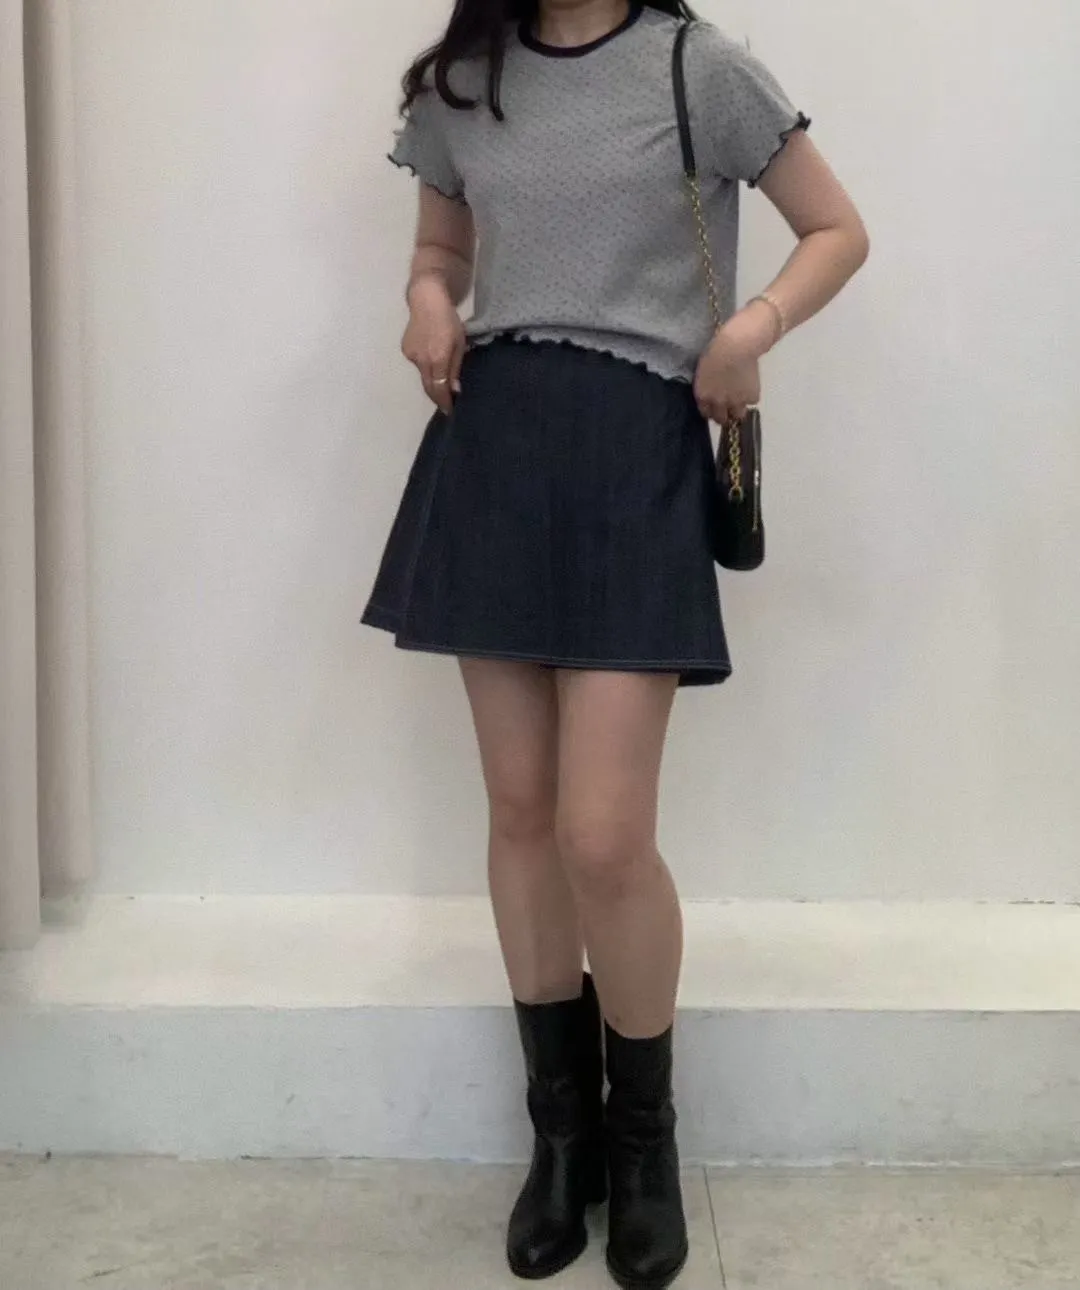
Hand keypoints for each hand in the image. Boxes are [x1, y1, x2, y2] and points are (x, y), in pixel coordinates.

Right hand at [402, 275, 465, 414]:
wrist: (426, 299)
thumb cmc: (449, 320)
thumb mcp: (460, 344)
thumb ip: (456, 368)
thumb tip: (454, 390)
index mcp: (437, 359)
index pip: (439, 390)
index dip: (444, 403)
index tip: (450, 412)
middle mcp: (422, 361)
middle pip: (428, 387)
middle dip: (437, 397)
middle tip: (446, 404)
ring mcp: (411, 355)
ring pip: (423, 375)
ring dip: (432, 380)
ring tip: (442, 378)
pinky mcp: (405, 350)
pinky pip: (418, 364)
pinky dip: (426, 366)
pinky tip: (431, 356)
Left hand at [693, 302, 774, 424]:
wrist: (736, 347)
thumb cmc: (716, 350)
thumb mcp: (703, 370)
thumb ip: (705, 384)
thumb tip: (710, 390)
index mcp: (702, 396)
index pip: (706, 413)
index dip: (711, 410)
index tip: (715, 406)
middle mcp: (718, 403)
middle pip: (721, 419)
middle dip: (724, 414)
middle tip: (728, 405)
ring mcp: (735, 402)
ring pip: (738, 415)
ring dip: (738, 409)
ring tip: (740, 398)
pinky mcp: (751, 397)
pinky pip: (752, 402)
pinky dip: (751, 396)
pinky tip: (750, 386)